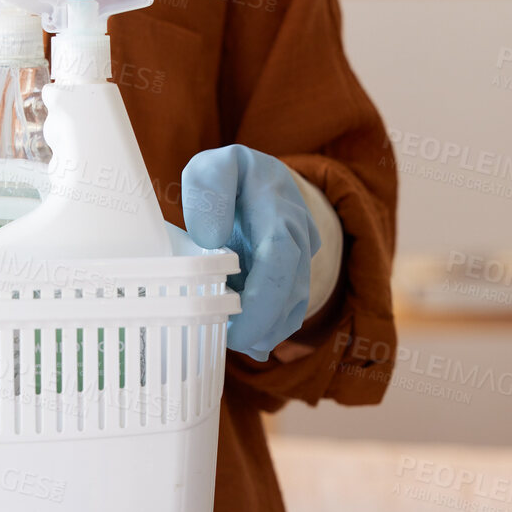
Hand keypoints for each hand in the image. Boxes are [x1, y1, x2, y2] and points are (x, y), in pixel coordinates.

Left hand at [181, 145, 319, 362]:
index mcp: (276, 208)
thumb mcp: (211, 166)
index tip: (237, 329)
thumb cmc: (228, 173)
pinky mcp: (295, 270)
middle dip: (263, 326)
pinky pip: (290, 305)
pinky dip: (271, 327)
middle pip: (291, 290)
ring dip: (268, 331)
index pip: (279, 258)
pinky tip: (250, 342)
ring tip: (234, 343)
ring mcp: (301, 253)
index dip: (262, 301)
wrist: (259, 174)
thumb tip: (212, 239)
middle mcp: (298, 233)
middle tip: (229, 344)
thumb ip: (209, 193)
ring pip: (295, 303)